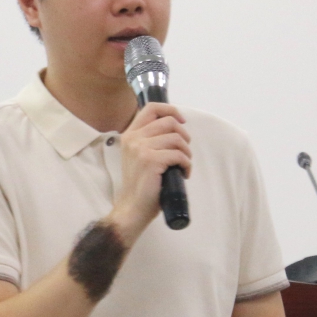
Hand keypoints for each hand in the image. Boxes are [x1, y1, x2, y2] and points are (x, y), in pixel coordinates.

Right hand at [109, 102, 189, 240]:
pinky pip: (179, 155)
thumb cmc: (140, 184)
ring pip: (176, 138)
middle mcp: (133, 138)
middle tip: (184, 150)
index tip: (181, 121)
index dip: (170, 110)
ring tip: (183, 164)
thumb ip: (149, 140)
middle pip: (169, 122)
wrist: (132, 207)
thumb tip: (175, 128)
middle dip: (183, 135)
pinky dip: (187, 164)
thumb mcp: (139, 156)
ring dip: (186, 152)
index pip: (151, 108)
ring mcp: (141, 149)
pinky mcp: (151, 160)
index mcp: (130, 135)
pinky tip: (184, 173)